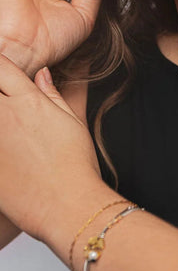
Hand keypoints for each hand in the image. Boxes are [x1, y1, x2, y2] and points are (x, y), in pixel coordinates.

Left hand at [0, 53, 100, 240]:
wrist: (67, 205)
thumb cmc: (76, 165)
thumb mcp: (72, 122)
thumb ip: (52, 94)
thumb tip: (42, 73)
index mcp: (29, 101)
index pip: (1, 66)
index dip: (0, 65)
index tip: (2, 71)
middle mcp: (4, 115)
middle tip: (5, 102)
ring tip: (10, 130)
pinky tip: (5, 151)